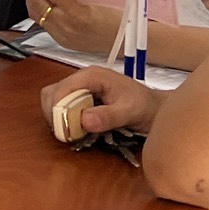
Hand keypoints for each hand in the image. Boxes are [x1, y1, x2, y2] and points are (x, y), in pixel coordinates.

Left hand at [18, 0, 118, 55]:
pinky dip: (38, 11)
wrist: (126, 42)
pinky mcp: (62, 41)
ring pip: (36, 14)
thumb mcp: (100, 0)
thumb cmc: (119, 17)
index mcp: (79, 14)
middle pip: (37, 4)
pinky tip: (35, 1)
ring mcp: (63, 35)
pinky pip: (44, 23)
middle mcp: (68, 26)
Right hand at [39, 64, 160, 141]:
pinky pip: (62, 105)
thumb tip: (83, 121)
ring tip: (71, 132)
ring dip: (57, 117)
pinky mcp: (81, 96)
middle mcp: (82, 78)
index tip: (65, 130)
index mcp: (91, 76)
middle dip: (55, 114)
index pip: (62, 89)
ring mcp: (80, 87)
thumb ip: (108, 116)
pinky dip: (63, 118)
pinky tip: (76, 128)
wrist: (155, 108)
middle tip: (67, 133)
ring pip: (54, 99)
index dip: (58, 110)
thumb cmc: (145, 107)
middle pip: (53, 93)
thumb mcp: (129, 112)